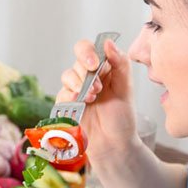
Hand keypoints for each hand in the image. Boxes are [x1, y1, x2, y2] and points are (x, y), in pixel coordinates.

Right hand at [56, 38, 137, 160]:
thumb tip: (108, 42)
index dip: (88, 52)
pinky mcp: (66, 104)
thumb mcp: (126, 89)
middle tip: (96, 87)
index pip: (90, 49)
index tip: (94, 64)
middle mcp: (88, 76)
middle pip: (77, 60)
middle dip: (85, 72)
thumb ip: (120, 64)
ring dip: (78, 83)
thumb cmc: (121, 118)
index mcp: (104, 68)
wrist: (114, 145)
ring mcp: (76, 89)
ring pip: (67, 75)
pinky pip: (61, 93)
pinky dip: (68, 95)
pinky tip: (78, 101)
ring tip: (91, 97)